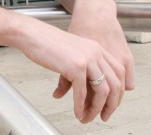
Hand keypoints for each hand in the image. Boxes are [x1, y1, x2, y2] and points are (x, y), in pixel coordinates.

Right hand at [55, 0, 135, 121]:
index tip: (110, 103)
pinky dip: (80, 106)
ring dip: (96, 108)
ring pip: (103, 91)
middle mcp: (96, 52)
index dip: (118, 91)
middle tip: (103, 115)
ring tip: (87, 117)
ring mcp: (87, 59)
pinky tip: (77, 112)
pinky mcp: (76, 67)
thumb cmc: (46, 42)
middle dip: (110, 104)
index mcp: (96, 48)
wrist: (31, 33)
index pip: (119, 72)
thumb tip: (83, 88)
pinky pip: (82, 93)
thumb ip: (81, 67)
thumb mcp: (72, 52)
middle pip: (115, 84)